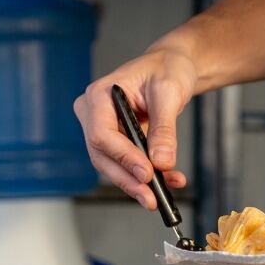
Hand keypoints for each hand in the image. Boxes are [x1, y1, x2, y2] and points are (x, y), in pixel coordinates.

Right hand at [74, 47, 196, 207]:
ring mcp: (103, 128)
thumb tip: (161, 161)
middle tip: (151, 197)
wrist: (171, 67)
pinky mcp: (116, 141)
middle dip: (128, 179)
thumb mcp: (169, 92)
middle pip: (102, 155)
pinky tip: (169, 182)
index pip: (102, 134)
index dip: (124, 157)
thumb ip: (164, 128)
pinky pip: (126, 164)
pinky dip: (146, 177)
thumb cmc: (166, 69)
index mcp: (99, 95)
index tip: (147, 173)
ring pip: (112, 166)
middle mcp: (94, 113)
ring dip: (137, 183)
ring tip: (162, 195)